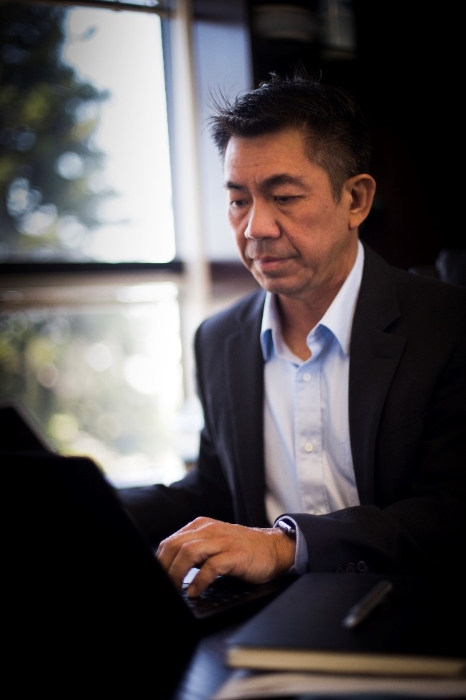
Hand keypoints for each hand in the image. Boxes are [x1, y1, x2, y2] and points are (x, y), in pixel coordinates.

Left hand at [156, 517, 295, 595]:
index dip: (159, 561)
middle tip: (162, 586)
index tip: (156, 578)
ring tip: (175, 589)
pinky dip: (200, 581)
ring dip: (177, 573)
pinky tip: (195, 592)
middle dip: (164, 568)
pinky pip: (212, 566)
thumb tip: (170, 569)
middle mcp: (210, 530)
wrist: (273, 548)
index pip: (170, 542)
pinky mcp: (236, 555)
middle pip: (175, 546)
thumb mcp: (214, 544)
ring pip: (189, 553)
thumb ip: (194, 552)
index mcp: (201, 526)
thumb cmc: (242, 550)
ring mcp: (223, 541)